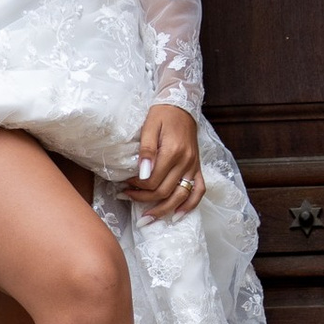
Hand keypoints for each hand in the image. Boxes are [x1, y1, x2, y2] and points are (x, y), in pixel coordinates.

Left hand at [122, 102, 202, 221]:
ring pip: (180, 196)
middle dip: (143, 199)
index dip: (136, 186)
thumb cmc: (162, 114)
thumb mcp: (149, 126)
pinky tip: (177, 215)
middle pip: (165, 191)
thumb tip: (143, 174)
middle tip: (126, 197)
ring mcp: (193, 166)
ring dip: (163, 210)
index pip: (153, 180)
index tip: (124, 183)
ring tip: (147, 218)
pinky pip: (199, 191)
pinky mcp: (197, 167)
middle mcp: (186, 162)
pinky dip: (190, 205)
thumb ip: (146, 151)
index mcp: (173, 151)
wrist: (181, 105)